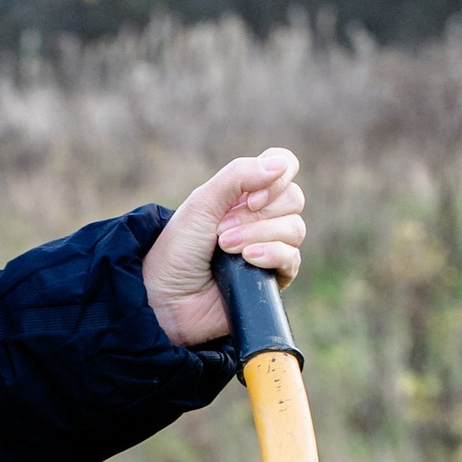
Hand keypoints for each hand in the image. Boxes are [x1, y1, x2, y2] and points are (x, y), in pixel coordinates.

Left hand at [140, 148, 305, 349]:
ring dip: (258, 235)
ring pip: (294, 229)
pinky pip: (292, 259)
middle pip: (293, 199)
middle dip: (257, 214)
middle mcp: (263, 217)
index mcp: (246, 193)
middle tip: (221, 231)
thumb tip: (280, 165)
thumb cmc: (178, 248)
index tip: (250, 197)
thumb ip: (238, 176)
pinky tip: (247, 260)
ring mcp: (270, 248)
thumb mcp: (202, 202)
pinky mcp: (273, 278)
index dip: (277, 177)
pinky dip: (270, 255)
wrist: (167, 297)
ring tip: (225, 248)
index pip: (284, 166)